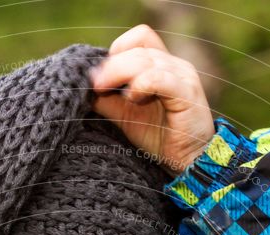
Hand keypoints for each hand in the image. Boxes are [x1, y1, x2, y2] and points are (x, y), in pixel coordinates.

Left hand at [89, 24, 215, 176]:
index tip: (100, 75)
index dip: (118, 50)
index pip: (140, 38)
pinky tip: (132, 98)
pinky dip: (141, 84)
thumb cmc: (160, 137)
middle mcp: (175, 65)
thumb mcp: (127, 116)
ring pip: (146, 59)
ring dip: (119, 73)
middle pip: (139, 48)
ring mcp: (183, 76)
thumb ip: (108, 101)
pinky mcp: (187, 93)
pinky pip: (160, 78)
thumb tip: (82, 90)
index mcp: (163, 65)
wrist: (188, 162)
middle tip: (93, 84)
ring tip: (104, 90)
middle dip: (111, 65)